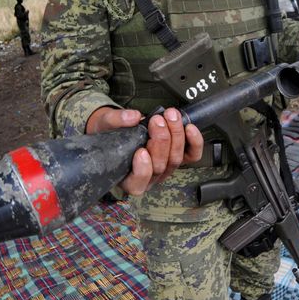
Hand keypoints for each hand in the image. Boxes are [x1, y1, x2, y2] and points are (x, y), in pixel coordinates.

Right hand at [86, 106, 203, 195]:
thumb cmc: (110, 133)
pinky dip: (193, 142)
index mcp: (127, 177)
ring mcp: (165, 168)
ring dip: (176, 135)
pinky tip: (189, 128)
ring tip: (170, 116)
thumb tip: (133, 117)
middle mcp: (148, 177)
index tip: (140, 151)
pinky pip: (191, 155)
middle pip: (160, 166)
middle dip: (161, 141)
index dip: (142, 169)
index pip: (137, 183)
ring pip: (176, 158)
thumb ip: (116, 120)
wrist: (119, 129)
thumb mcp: (105, 125)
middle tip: (156, 121)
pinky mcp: (178, 157)